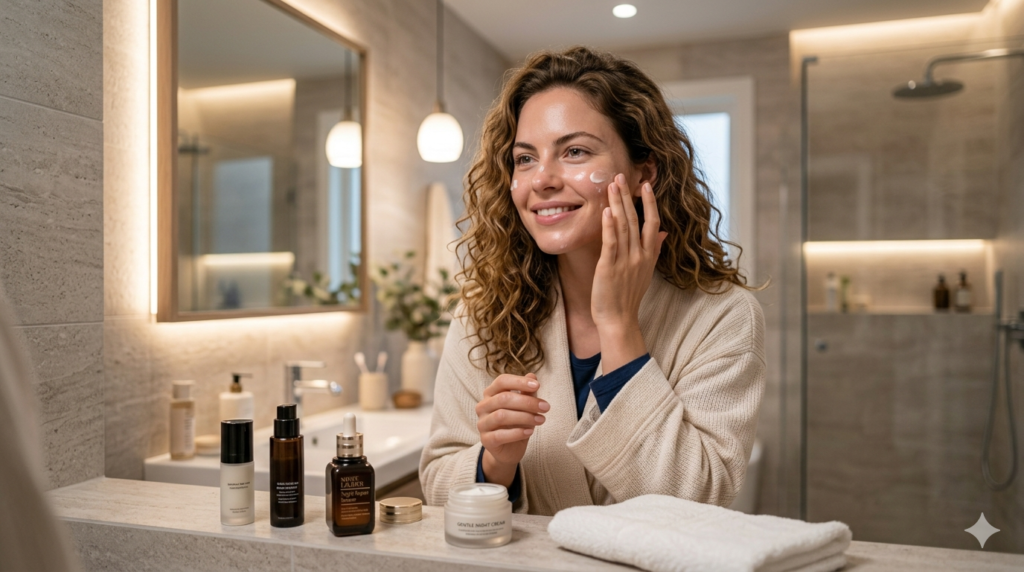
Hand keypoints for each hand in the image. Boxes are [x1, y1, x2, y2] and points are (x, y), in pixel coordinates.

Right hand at [475, 373, 547, 486]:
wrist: (509, 450)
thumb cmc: (516, 424)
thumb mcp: (524, 407)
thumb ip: (526, 392)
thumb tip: (532, 376)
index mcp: (491, 393)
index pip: (502, 381)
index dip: (519, 382)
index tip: (538, 386)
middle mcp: (483, 406)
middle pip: (503, 398)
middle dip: (527, 402)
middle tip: (545, 407)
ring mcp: (482, 423)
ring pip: (501, 416)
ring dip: (525, 417)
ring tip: (541, 420)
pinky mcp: (486, 440)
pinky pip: (500, 435)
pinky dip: (517, 433)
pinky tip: (529, 432)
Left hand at [592, 174, 666, 370]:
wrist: (619, 319)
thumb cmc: (629, 296)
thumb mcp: (646, 272)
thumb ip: (654, 249)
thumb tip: (664, 232)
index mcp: (648, 255)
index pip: (652, 223)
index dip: (650, 203)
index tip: (645, 185)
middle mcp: (639, 256)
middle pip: (635, 220)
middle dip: (628, 196)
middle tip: (621, 176)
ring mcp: (625, 261)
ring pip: (623, 227)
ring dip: (617, 205)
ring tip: (612, 186)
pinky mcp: (609, 267)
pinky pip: (611, 243)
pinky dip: (609, 226)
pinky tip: (607, 211)